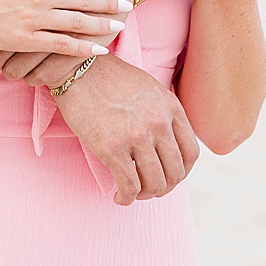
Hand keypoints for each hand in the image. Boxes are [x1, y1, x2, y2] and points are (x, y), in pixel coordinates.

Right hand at [53, 56, 200, 204]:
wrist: (74, 68)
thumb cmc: (107, 77)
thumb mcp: (148, 88)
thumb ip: (162, 112)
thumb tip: (166, 142)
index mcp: (170, 108)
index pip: (191, 153)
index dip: (183, 171)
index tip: (169, 175)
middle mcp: (158, 123)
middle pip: (175, 172)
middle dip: (164, 186)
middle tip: (149, 188)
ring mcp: (136, 136)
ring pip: (155, 184)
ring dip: (146, 195)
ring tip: (134, 193)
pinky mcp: (111, 148)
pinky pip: (129, 185)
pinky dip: (126, 198)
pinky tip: (119, 197)